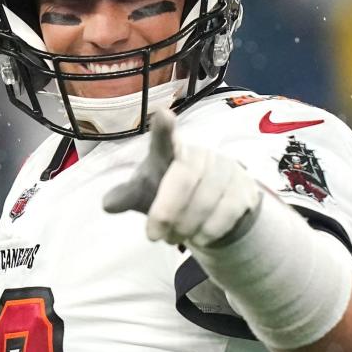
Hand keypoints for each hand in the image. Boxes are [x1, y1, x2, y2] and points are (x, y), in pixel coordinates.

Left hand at [102, 109, 261, 246]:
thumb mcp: (144, 194)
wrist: (211, 208)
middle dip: (166, 212)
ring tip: (174, 237)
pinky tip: (199, 237)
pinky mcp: (244, 189)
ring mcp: (225, 169)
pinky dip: (208, 231)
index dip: (164, 128)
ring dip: (186, 227)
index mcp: (169, 151)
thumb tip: (107, 204)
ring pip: (205, 201)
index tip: (163, 115)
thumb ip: (127, 196)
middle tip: (154, 236)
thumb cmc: (169, 192)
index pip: (165, 138)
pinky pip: (227, 213)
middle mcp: (199, 154)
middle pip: (184, 179)